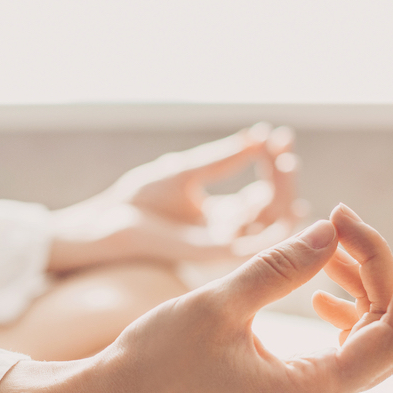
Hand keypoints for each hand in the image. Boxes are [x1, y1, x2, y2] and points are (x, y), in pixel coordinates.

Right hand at [0, 205, 392, 392]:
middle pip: (386, 332)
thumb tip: (333, 229)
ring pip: (367, 342)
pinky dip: (343, 314)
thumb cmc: (153, 364)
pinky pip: (342, 355)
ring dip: (360, 288)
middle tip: (340, 218)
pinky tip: (323, 291)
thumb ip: (280, 268)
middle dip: (377, 268)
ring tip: (329, 243)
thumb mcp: (217, 305)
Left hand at [46, 124, 308, 273]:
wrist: (108, 221)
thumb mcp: (188, 171)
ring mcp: (222, 246)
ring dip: (284, 195)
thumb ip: (223, 159)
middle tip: (283, 152)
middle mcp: (227, 234)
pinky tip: (282, 197)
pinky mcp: (212, 255)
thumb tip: (260, 137)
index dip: (275, 166)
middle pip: (274, 211)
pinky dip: (277, 226)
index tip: (279, 138)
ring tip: (283, 163)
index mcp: (222, 216)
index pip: (264, 195)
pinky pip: (257, 247)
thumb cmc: (139, 198)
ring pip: (273, 227)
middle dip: (284, 179)